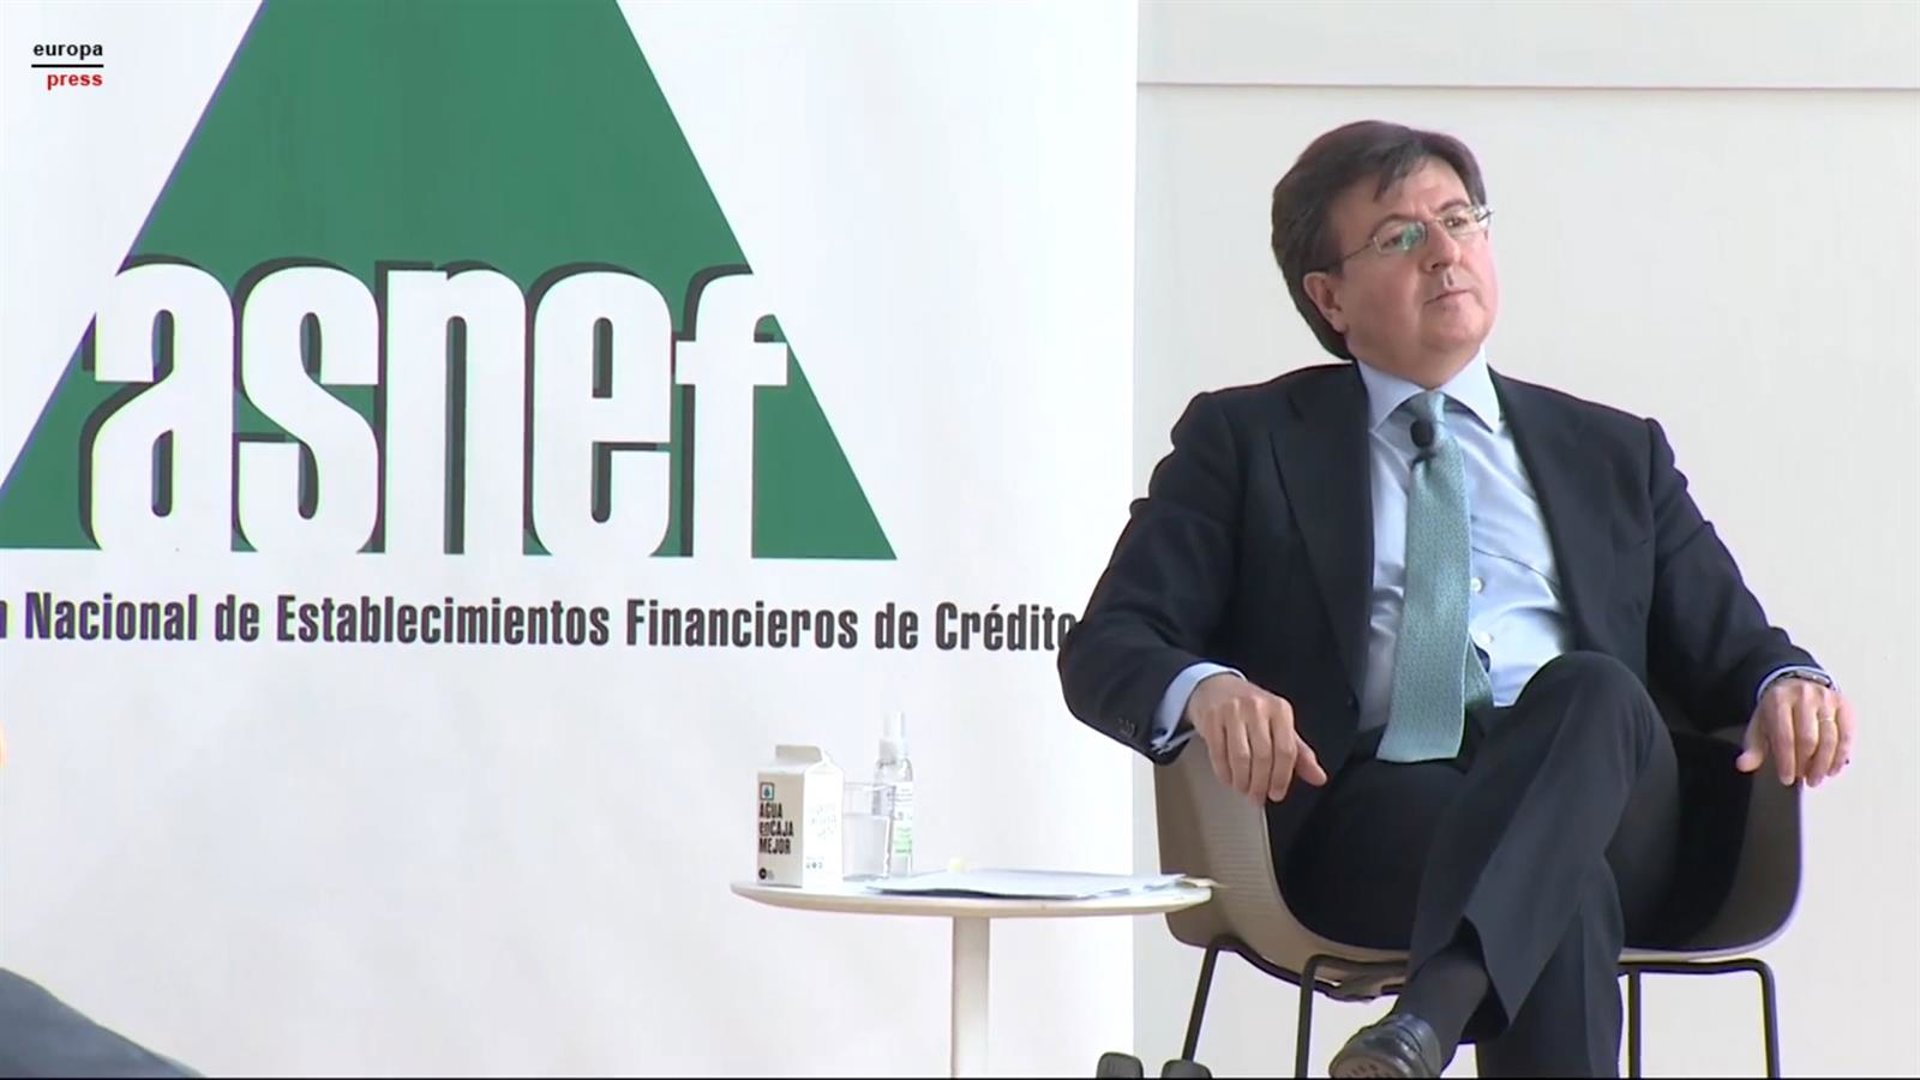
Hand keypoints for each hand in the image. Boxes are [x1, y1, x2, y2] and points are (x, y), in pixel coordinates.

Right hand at [1185, 673, 1327, 804]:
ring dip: (1242, 781)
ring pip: (1240, 757)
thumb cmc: (1252, 710)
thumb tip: (1318, 777)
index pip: (1286, 750)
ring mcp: (1232, 711)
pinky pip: (1218, 753)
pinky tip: (1229, 778)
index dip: (1282, 777)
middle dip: (1260, 784)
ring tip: (1243, 788)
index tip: (1277, 793)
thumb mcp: (1280, 726)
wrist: (1217, 688)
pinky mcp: (1212, 717)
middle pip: (1263, 756)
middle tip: (1258, 797)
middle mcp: (1257, 707)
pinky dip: (1224, 772)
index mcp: (1280, 710)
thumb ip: (1299, 753)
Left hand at [1736, 676, 1854, 787]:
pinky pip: (1847, 735)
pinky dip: (1841, 755)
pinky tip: (1833, 768)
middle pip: (1809, 739)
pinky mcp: (1844, 705)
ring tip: (1817, 777)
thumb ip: (1753, 748)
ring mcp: (1826, 699)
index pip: (1784, 737)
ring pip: (1830, 738)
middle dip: (1807, 765)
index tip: (1786, 778)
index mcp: (1779, 700)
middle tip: (1804, 779)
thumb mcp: (1759, 725)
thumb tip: (1744, 765)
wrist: (1796, 685)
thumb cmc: (1777, 709)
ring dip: (1824, 764)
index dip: (1786, 762)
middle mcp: (1804, 696)